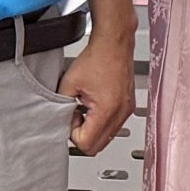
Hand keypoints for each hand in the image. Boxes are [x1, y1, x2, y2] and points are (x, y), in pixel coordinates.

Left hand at [58, 35, 135, 154]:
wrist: (114, 43)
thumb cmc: (97, 58)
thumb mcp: (69, 84)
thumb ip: (61, 107)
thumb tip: (61, 122)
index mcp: (107, 110)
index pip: (86, 144)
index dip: (73, 134)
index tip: (71, 117)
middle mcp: (121, 113)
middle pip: (98, 147)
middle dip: (83, 136)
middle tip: (76, 117)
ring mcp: (127, 110)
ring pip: (107, 138)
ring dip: (93, 130)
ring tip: (85, 110)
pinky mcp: (128, 106)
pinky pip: (114, 126)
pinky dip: (102, 122)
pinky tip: (95, 107)